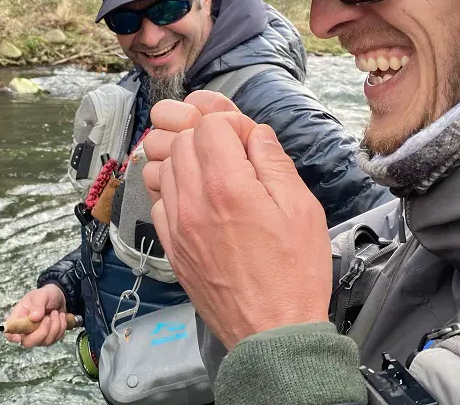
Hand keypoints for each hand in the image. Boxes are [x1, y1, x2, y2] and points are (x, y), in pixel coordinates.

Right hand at [4, 284, 68, 347]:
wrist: (59, 297)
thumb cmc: (45, 295)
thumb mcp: (41, 295)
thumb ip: (37, 305)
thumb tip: (34, 318)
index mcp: (19, 317)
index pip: (9, 332)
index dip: (12, 337)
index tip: (19, 337)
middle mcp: (26, 330)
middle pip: (28, 342)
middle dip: (42, 332)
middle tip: (48, 317)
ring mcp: (38, 336)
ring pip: (45, 341)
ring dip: (54, 326)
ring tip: (55, 312)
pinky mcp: (49, 337)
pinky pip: (56, 338)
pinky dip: (61, 326)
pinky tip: (61, 316)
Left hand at [144, 91, 333, 350]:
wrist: (272, 334)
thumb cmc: (294, 274)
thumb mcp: (302, 208)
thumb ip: (274, 161)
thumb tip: (256, 134)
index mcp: (227, 186)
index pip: (209, 125)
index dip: (232, 125)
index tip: (249, 141)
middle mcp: (192, 201)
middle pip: (181, 141)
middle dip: (207, 138)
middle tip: (235, 156)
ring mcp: (175, 226)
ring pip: (163, 167)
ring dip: (188, 161)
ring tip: (216, 176)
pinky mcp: (170, 246)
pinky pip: (158, 200)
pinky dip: (175, 190)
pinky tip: (200, 201)